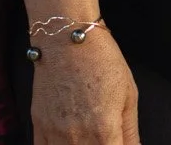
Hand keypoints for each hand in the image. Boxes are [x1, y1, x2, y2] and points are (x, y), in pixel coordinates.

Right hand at [30, 29, 139, 144]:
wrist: (66, 37)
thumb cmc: (102, 61)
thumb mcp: (129, 96)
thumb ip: (131, 133)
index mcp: (104, 132)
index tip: (118, 142)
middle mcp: (77, 139)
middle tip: (105, 136)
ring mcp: (55, 134)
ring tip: (90, 136)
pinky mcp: (39, 126)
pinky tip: (69, 140)